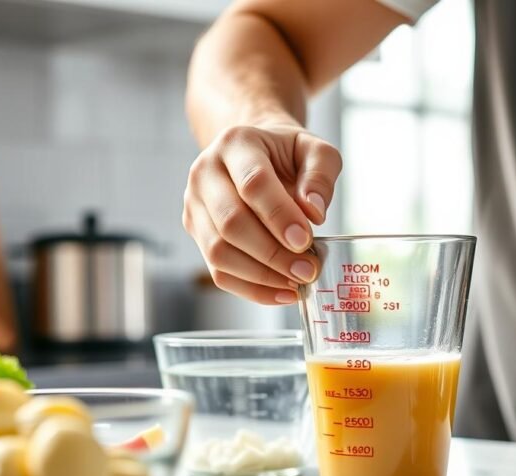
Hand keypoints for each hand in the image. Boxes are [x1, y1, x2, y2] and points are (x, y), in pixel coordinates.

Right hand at [183, 123, 341, 303]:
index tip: (305, 241)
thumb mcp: (315, 150)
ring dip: (262, 275)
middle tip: (308, 269)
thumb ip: (321, 175)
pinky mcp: (196, 232)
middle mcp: (205, 173)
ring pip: (219, 252)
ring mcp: (195, 205)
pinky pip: (218, 271)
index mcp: (236, 144)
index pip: (253, 184)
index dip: (279, 216)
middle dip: (273, 253)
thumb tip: (313, 213)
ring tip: (298, 282)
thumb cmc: (286, 153)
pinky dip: (252, 289)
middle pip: (231, 223)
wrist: (255, 153)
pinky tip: (282, 292)